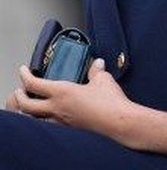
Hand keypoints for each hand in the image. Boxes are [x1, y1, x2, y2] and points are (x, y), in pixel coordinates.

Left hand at [6, 59, 135, 140]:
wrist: (118, 122)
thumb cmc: (109, 102)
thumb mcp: (103, 79)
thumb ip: (96, 70)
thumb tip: (97, 64)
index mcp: (62, 93)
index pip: (34, 84)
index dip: (25, 76)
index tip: (24, 70)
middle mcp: (57, 109)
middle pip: (26, 105)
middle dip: (19, 96)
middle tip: (20, 89)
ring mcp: (61, 122)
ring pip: (33, 119)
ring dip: (27, 112)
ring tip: (30, 105)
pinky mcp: (69, 131)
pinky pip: (47, 125)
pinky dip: (42, 120)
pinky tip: (50, 116)